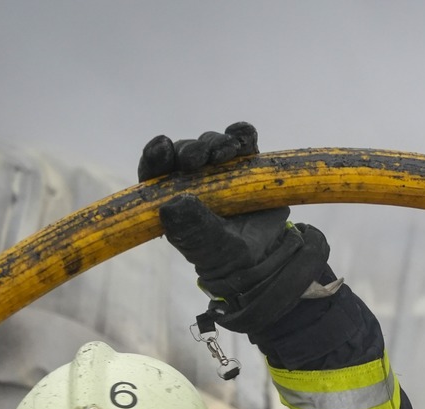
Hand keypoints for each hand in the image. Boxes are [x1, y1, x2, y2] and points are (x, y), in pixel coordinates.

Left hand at [139, 122, 331, 333]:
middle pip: (185, 152)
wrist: (269, 257)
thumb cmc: (230, 256)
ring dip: (216, 143)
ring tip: (226, 152)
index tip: (162, 148)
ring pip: (212, 143)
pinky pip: (243, 140)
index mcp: (174, 198)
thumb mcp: (211, 247)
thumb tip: (173, 204)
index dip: (155, 156)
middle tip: (197, 157)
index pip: (156, 172)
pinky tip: (242, 136)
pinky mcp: (248, 164)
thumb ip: (192, 228)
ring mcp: (221, 170)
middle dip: (190, 149)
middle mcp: (194, 180)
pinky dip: (242, 134)